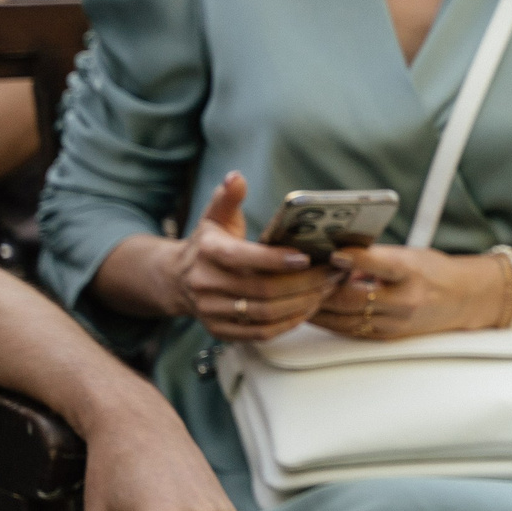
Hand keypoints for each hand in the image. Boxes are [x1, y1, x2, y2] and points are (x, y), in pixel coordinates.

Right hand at [176, 173, 345, 340]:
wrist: (177, 279)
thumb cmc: (208, 244)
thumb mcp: (214, 217)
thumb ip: (228, 197)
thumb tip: (236, 177)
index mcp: (208, 252)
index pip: (245, 258)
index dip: (278, 260)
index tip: (308, 256)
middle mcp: (206, 284)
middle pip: (264, 289)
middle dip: (305, 282)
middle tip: (334, 273)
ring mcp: (212, 311)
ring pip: (267, 313)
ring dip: (303, 303)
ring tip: (328, 289)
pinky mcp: (220, 331)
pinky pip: (262, 333)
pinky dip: (289, 322)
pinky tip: (309, 308)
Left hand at [315, 244, 503, 338]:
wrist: (464, 299)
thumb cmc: (434, 272)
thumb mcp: (408, 255)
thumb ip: (371, 256)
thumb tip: (332, 254)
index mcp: (412, 274)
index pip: (381, 265)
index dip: (354, 259)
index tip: (333, 253)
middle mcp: (404, 302)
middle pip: (351, 298)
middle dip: (320, 287)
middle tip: (300, 276)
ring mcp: (394, 323)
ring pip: (343, 318)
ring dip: (317, 306)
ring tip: (299, 294)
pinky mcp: (386, 337)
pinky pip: (348, 329)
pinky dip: (329, 319)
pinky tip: (315, 310)